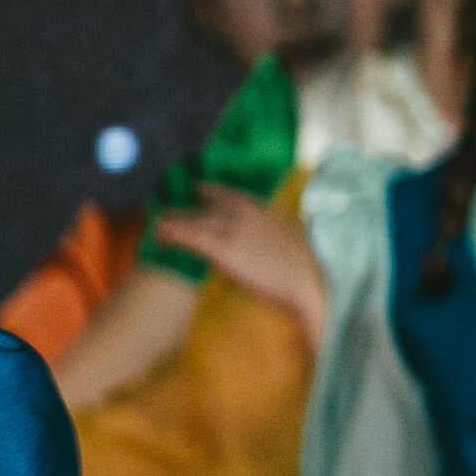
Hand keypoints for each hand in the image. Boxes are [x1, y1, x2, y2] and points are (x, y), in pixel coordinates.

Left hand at [156, 189, 327, 339]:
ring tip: (162, 220)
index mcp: (273, 216)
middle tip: (190, 193)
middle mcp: (254, 216)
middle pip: (221, 202)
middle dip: (203, 197)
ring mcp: (239, 230)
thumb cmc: (315, 277)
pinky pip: (192, 236)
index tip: (212, 191)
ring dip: (180, 218)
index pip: (243, 199)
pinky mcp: (225, 247)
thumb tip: (275, 254)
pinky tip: (160, 233)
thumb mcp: (299, 254)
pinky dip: (174, 233)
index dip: (225, 194)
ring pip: (200, 219)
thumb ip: (282, 247)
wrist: (315, 285)